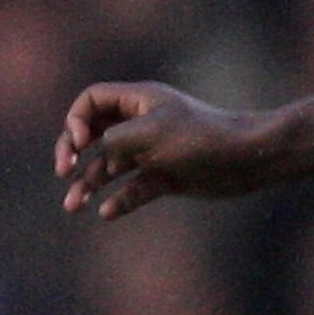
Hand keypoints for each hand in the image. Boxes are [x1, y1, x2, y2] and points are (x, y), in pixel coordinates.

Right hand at [55, 82, 280, 218]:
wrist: (250, 159)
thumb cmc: (202, 137)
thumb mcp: (150, 132)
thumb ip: (115, 139)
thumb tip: (101, 154)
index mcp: (139, 102)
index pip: (92, 102)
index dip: (76, 120)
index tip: (82, 143)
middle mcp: (143, 125)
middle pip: (93, 135)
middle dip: (73, 153)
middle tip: (64, 172)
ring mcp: (155, 152)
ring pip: (111, 167)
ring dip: (89, 184)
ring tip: (71, 206)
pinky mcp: (169, 177)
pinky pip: (136, 189)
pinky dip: (121, 200)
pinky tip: (107, 212)